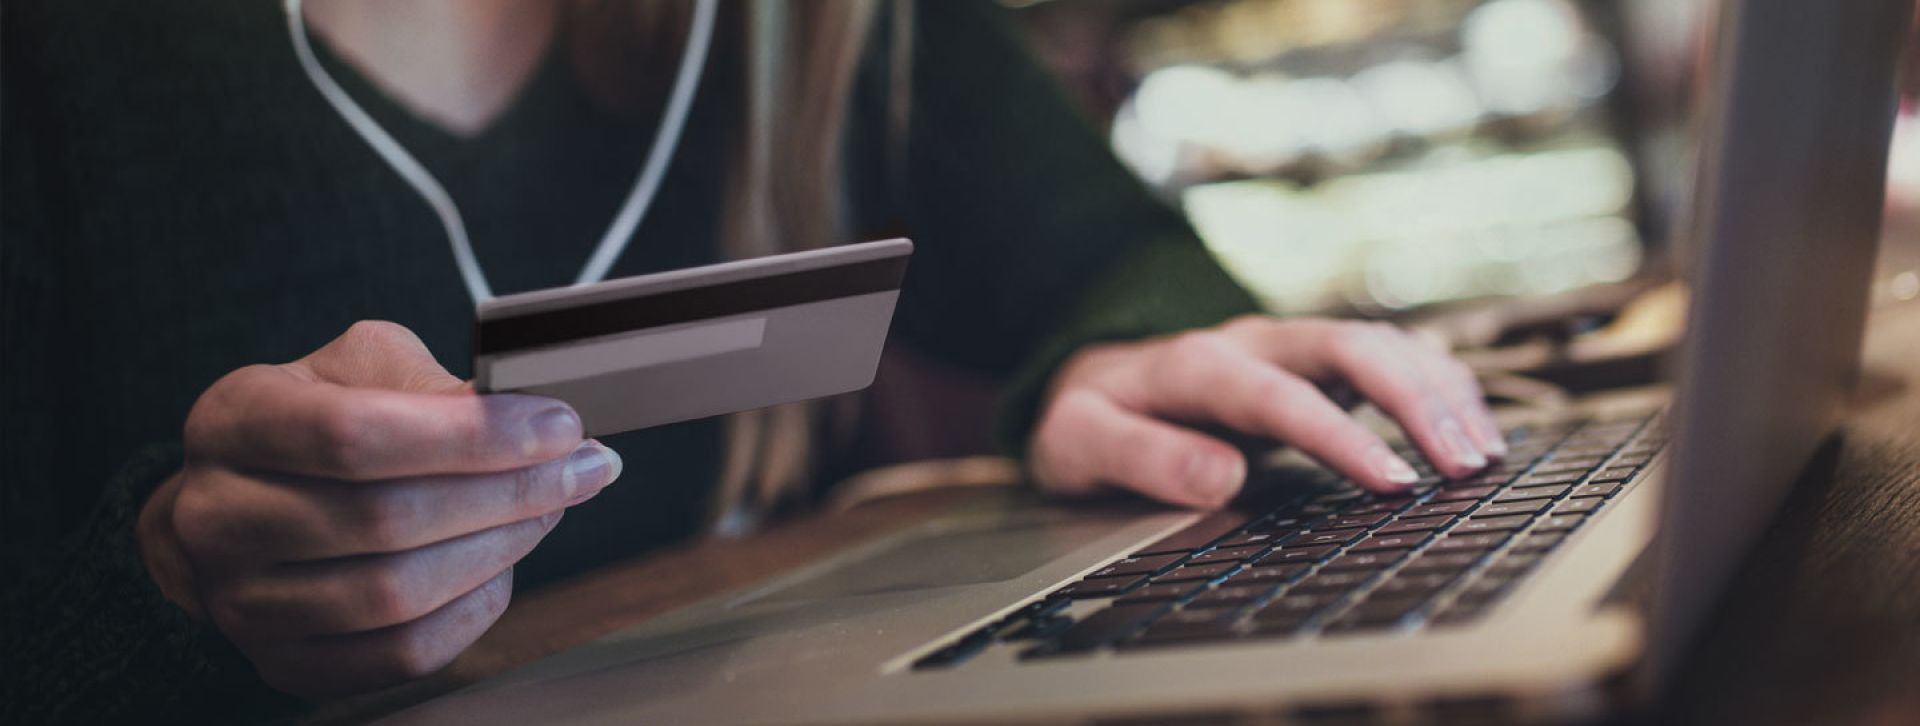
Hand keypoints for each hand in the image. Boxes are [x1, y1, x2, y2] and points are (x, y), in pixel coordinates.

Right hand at [137, 321, 621, 696]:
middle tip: (579, 468)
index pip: (355, 435)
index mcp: (234, 421)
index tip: (557, 426)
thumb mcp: (361, 367)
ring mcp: (243, 602)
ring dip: (500, 548)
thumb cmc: (318, 418)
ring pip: (396, 594)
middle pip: (384, 519)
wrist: (246, 500)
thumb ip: (433, 382)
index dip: (471, 435)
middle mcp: (219, 517)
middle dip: (508, 492)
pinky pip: (403, 652)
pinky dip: (474, 608)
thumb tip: (529, 415)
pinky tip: (503, 562)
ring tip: (549, 507)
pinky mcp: (287, 662)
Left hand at [1028, 316, 1503, 507]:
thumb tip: (1219, 478)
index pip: (1279, 396)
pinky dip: (1438, 386)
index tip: (1392, 483)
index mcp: (1196, 366)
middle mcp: (1253, 343)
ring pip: (1381, 343)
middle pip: (1350, 348)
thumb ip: (1140, 458)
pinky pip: (1390, 355)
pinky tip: (1474, 429)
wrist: (1091, 383)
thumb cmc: (1088, 421)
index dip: (1339, 436)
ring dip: (1438, 393)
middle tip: (1464, 467)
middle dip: (1414, 402)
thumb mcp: (1079, 445)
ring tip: (1482, 457)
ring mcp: (1290, 346)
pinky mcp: (1315, 361)